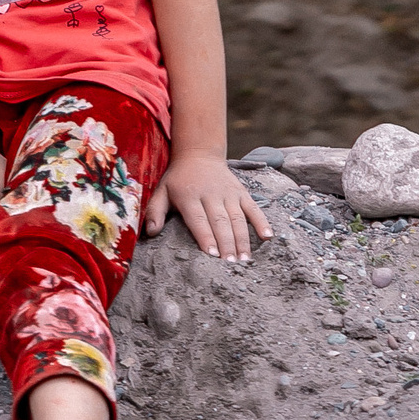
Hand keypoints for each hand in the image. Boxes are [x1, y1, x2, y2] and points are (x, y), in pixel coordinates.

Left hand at [146, 150, 271, 261]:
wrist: (198, 154)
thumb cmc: (178, 179)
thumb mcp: (161, 191)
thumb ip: (155, 212)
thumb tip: (150, 232)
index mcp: (189, 196)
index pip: (199, 219)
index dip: (206, 237)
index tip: (213, 255)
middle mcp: (210, 194)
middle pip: (220, 222)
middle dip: (227, 244)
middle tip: (231, 265)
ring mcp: (228, 193)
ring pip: (237, 218)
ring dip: (243, 239)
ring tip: (245, 259)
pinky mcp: (241, 192)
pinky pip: (253, 208)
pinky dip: (261, 221)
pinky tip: (268, 237)